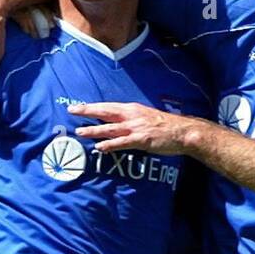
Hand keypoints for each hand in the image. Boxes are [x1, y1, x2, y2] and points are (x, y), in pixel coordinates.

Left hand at [70, 101, 197, 155]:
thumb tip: (117, 126)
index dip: (92, 106)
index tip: (78, 106)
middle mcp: (132, 115)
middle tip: (72, 110)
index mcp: (132, 109)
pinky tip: (99, 147)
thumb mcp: (145, 119)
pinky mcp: (141, 139)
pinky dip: (110, 144)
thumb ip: (130, 121)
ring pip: (110, 128)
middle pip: (105, 111)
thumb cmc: (165, 127)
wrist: (183, 132)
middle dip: (88, 111)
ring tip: (80, 132)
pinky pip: (122, 142)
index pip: (108, 106)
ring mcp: (136, 127)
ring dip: (94, 130)